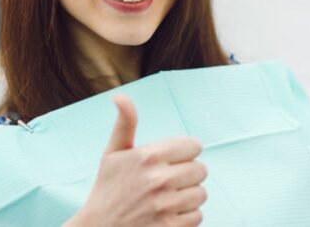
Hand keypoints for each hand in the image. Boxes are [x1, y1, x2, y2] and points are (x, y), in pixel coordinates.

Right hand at [64, 94, 206, 226]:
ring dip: (188, 197)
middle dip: (188, 175)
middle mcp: (158, 179)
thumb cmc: (107, 189)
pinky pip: (198, 217)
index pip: (194, 146)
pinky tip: (167, 215)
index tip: (172, 161)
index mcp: (148, 156)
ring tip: (167, 199)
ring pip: (201, 194)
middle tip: (168, 182)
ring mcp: (165, 205)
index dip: (185, 153)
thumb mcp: (113, 153)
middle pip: (201, 170)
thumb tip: (119, 95)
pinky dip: (186, 218)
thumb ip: (124, 123)